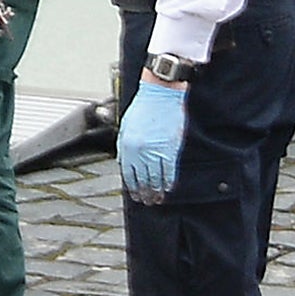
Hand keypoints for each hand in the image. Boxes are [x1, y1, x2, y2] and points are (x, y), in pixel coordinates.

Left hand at [118, 80, 186, 201]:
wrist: (160, 95)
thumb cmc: (142, 108)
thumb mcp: (126, 127)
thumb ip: (124, 146)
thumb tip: (124, 163)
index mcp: (126, 147)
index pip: (128, 174)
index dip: (132, 187)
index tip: (135, 194)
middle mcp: (139, 152)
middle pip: (141, 179)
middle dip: (144, 192)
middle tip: (146, 201)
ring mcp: (155, 151)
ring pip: (155, 178)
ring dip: (155, 191)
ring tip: (156, 199)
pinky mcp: (170, 149)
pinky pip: (169, 171)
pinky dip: (168, 181)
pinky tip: (167, 187)